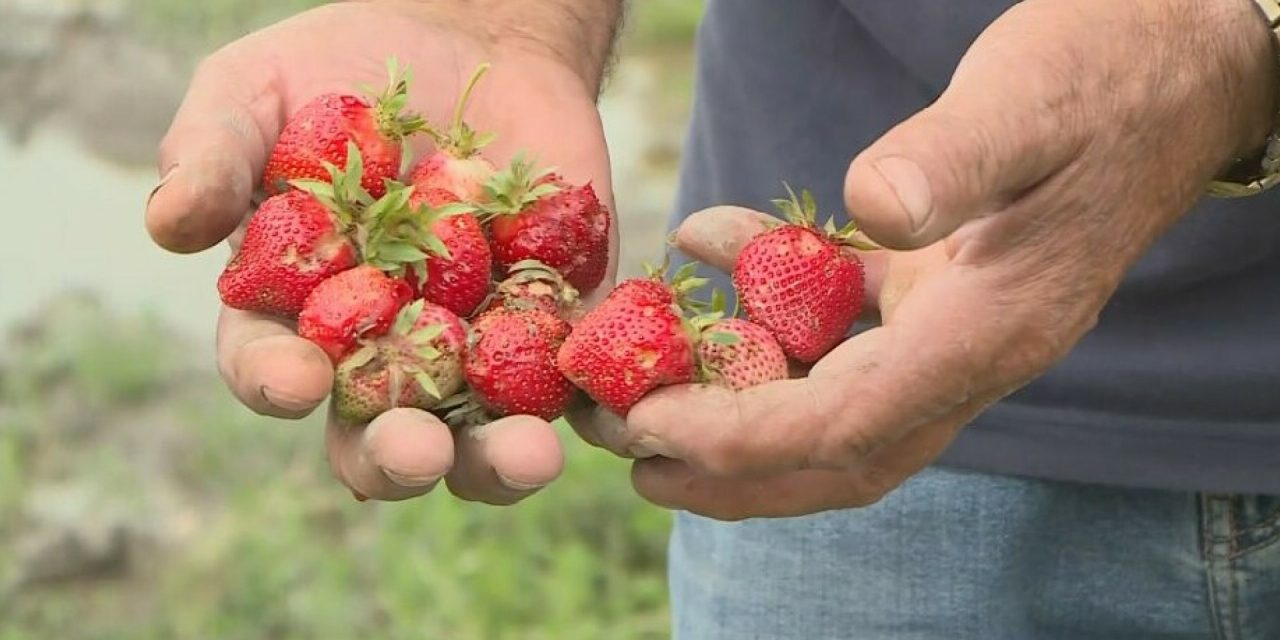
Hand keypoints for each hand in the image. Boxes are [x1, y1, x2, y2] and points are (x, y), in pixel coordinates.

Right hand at [144, 2, 616, 502]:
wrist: (472, 39)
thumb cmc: (343, 72)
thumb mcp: (256, 94)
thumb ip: (212, 154)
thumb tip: (170, 223)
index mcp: (298, 313)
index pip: (272, 367)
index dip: (275, 382)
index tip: (294, 380)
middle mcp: (384, 350)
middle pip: (381, 435)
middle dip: (396, 458)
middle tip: (415, 454)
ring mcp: (474, 344)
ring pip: (482, 433)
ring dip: (501, 460)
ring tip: (529, 456)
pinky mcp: (555, 322)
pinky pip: (574, 381)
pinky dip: (592, 406)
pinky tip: (607, 412)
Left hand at [572, 0, 1277, 519]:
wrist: (1172, 70)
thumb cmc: (1103, 77)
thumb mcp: (1027, 105)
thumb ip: (953, 159)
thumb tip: (875, 204)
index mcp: (991, 331)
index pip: (849, 424)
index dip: (740, 436)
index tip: (646, 424)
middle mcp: (972, 352)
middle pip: (838, 453)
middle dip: (726, 467)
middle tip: (624, 449)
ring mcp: (955, 327)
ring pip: (835, 407)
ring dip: (737, 412)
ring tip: (641, 396)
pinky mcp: (938, 289)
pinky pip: (842, 326)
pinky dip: (769, 308)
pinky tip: (710, 245)